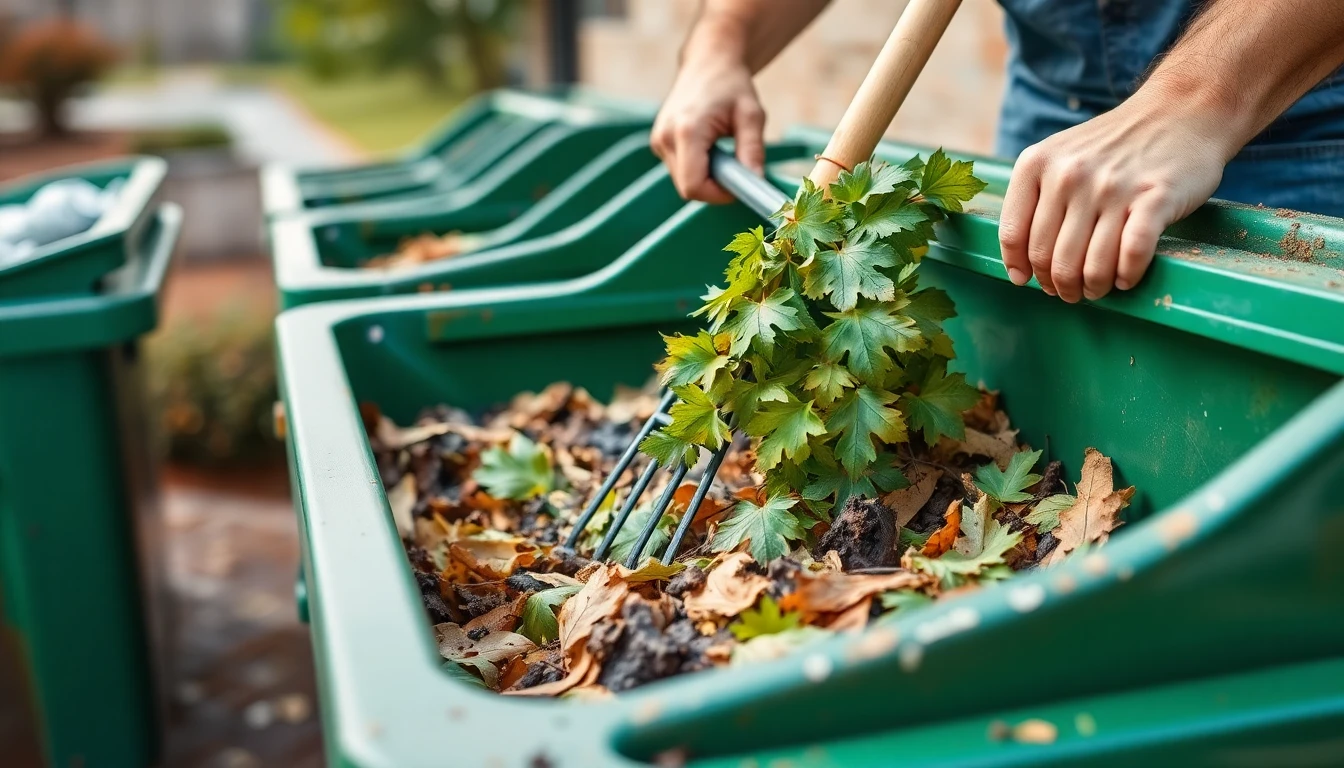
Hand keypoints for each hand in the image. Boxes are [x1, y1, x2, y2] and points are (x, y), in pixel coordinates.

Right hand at [651, 54, 765, 202]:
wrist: (708, 61)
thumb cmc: (731, 84)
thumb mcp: (751, 115)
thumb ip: (753, 150)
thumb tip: (756, 182)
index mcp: (686, 131)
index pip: (694, 186)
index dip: (718, 195)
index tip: (739, 185)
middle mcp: (664, 137)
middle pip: (687, 188)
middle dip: (715, 187)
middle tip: (737, 167)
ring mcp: (658, 140)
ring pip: (683, 181)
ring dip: (707, 177)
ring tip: (723, 151)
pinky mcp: (659, 142)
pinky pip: (680, 170)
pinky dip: (699, 168)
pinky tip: (711, 148)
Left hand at [999, 86, 1234, 301]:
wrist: (1182, 110)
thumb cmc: (1115, 145)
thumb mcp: (1061, 156)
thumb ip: (1035, 201)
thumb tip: (1020, 269)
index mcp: (1037, 164)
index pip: (1014, 236)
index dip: (1022, 268)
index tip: (1030, 281)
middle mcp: (1070, 175)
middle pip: (1049, 257)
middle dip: (1058, 285)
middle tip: (1070, 292)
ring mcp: (1113, 186)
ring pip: (1089, 265)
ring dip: (1092, 288)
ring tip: (1096, 289)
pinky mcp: (1155, 197)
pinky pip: (1132, 254)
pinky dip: (1127, 276)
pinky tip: (1125, 278)